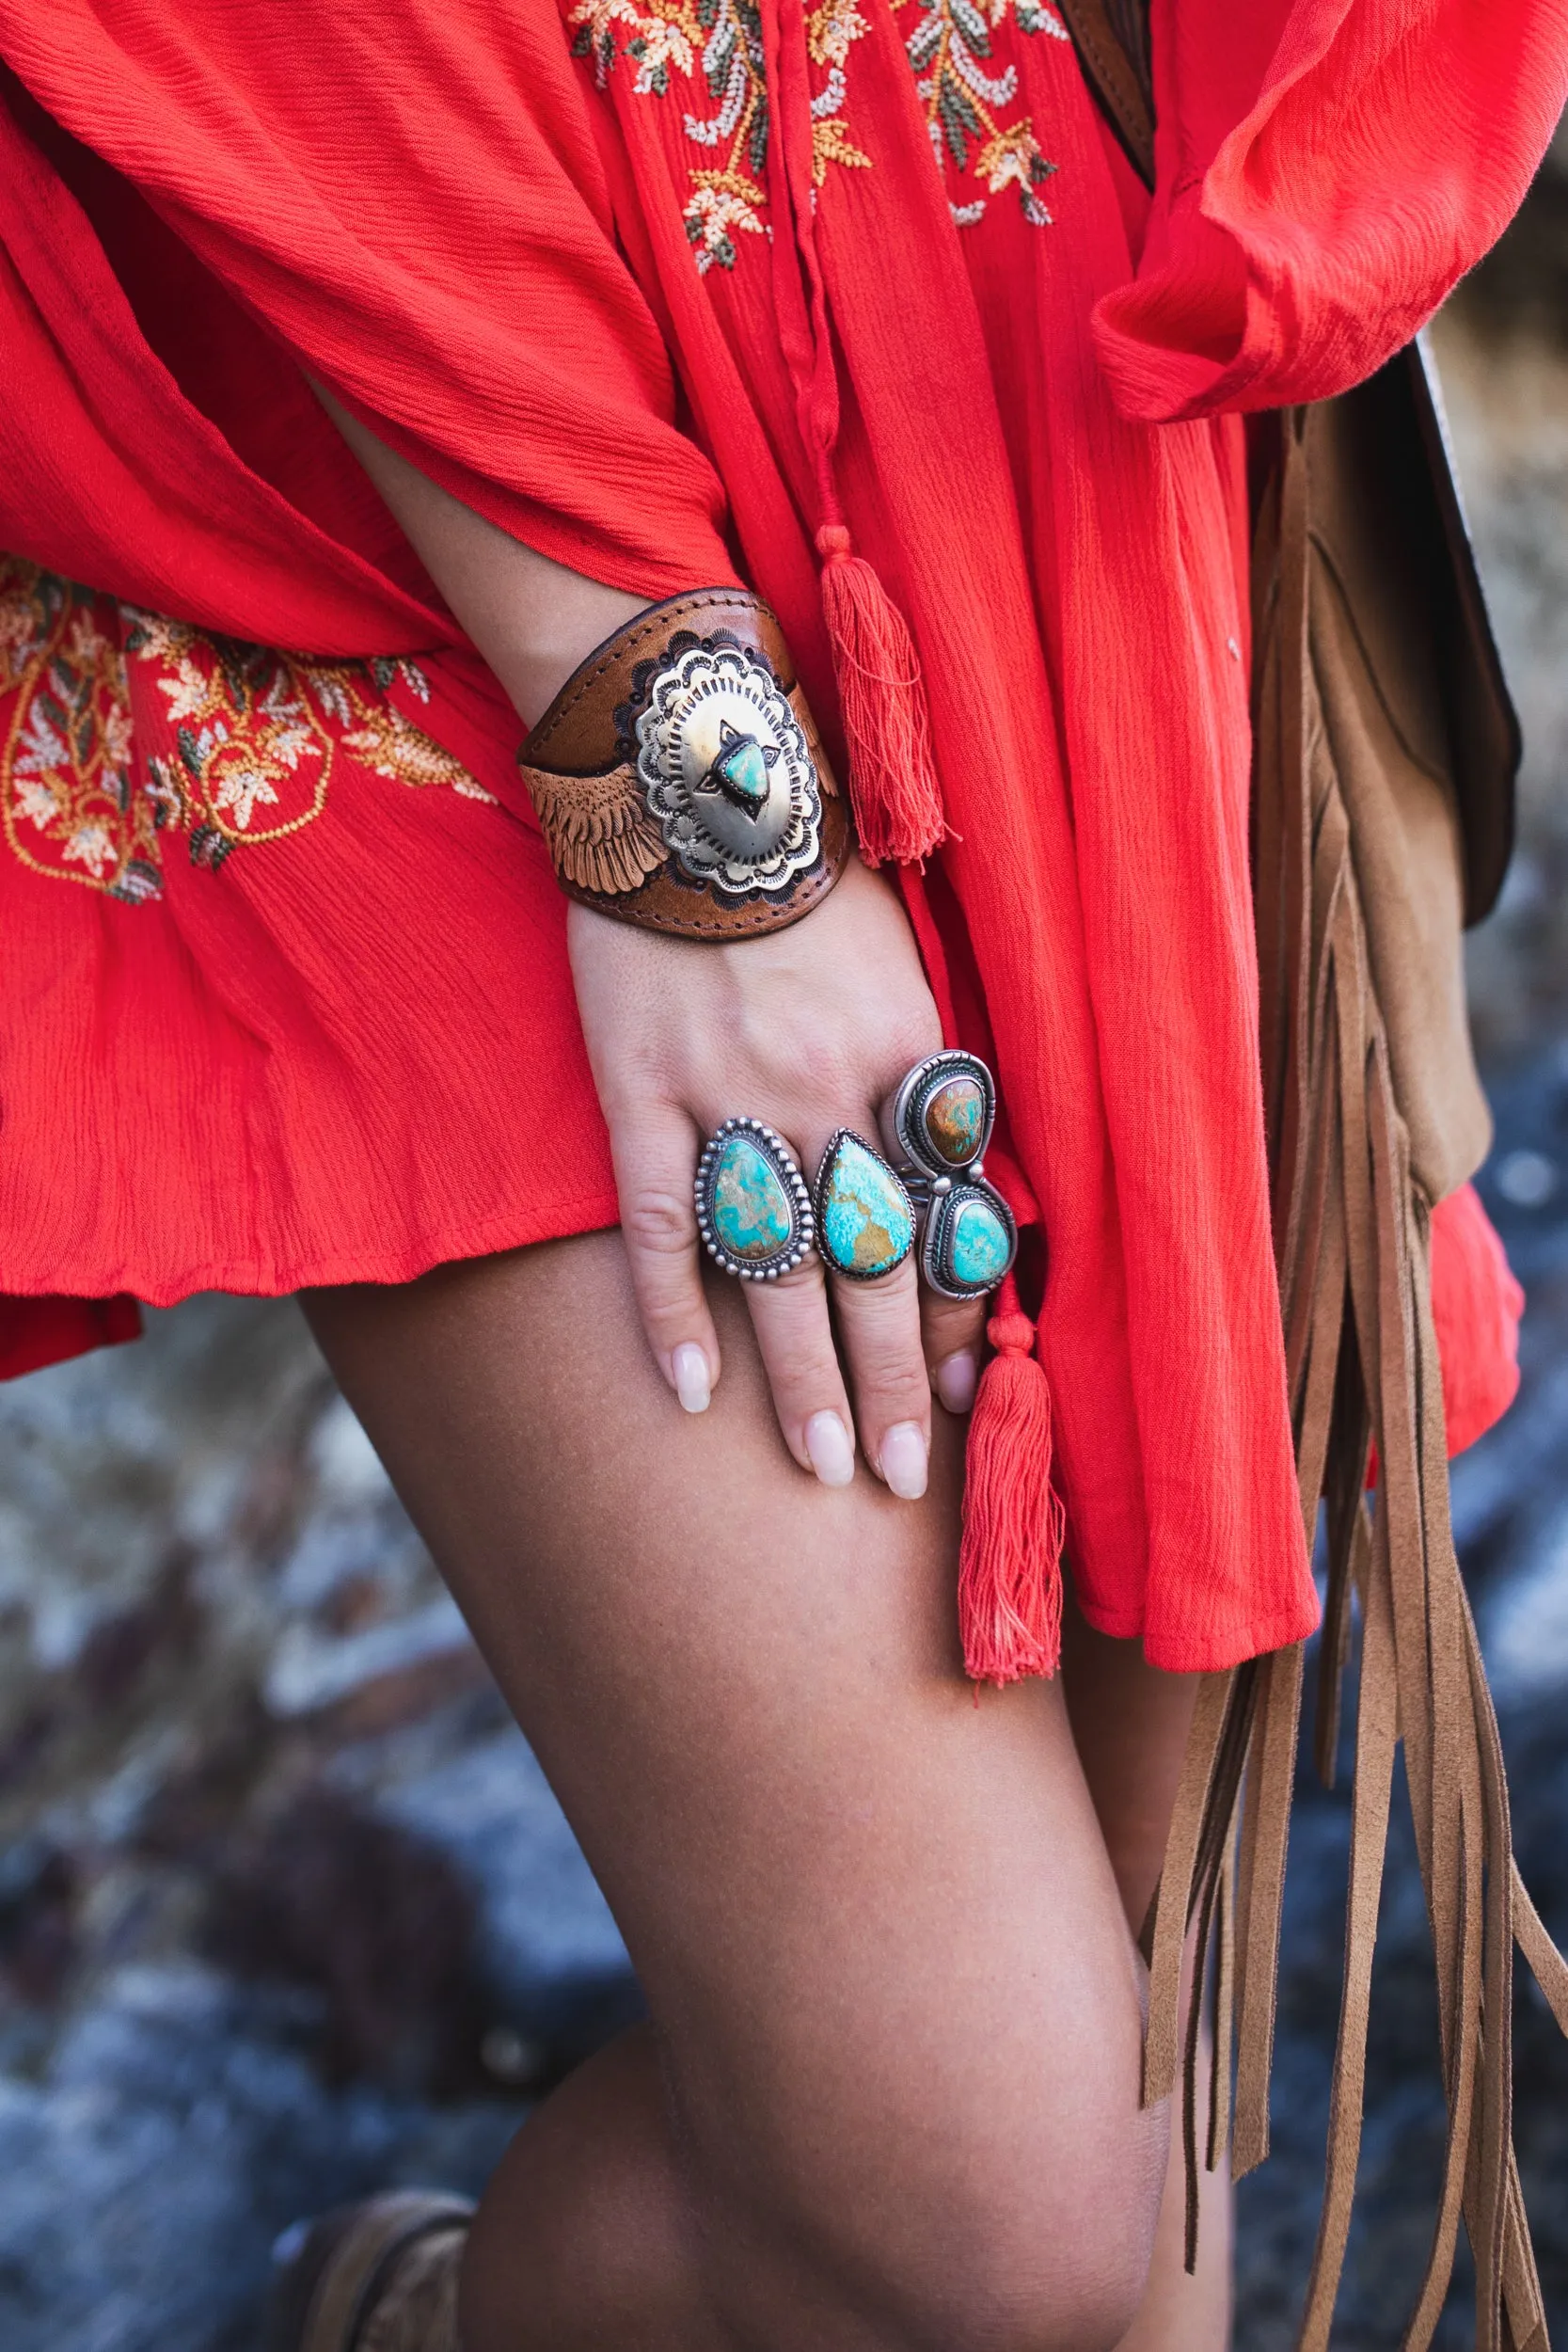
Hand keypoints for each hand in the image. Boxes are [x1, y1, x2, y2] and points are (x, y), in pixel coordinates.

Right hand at [568, 858, 987, 1496]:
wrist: (695, 773)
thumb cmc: (808, 866)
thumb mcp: (903, 957)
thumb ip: (922, 1068)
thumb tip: (953, 1180)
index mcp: (908, 1057)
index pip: (942, 1219)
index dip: (952, 1317)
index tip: (961, 1396)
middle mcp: (831, 1089)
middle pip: (874, 1265)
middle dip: (894, 1384)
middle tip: (901, 1483)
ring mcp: (730, 1091)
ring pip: (778, 1264)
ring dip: (801, 1378)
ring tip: (823, 1470)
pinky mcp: (640, 1085)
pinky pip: (659, 1217)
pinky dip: (672, 1309)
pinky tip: (691, 1391)